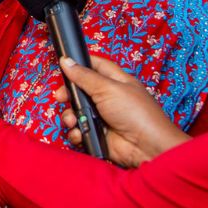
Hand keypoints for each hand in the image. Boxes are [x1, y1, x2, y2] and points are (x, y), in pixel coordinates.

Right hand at [56, 56, 190, 167]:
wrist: (146, 147)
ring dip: (70, 116)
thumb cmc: (134, 112)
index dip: (81, 63)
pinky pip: (79, 130)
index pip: (96, 65)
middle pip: (80, 90)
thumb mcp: (108, 88)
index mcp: (116, 81)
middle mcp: (107, 97)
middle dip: (68, 93)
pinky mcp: (97, 134)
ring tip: (73, 121)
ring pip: (76, 111)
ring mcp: (102, 117)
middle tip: (61, 97)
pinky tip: (80, 134)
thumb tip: (66, 61)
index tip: (64, 63)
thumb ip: (84, 76)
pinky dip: (76, 132)